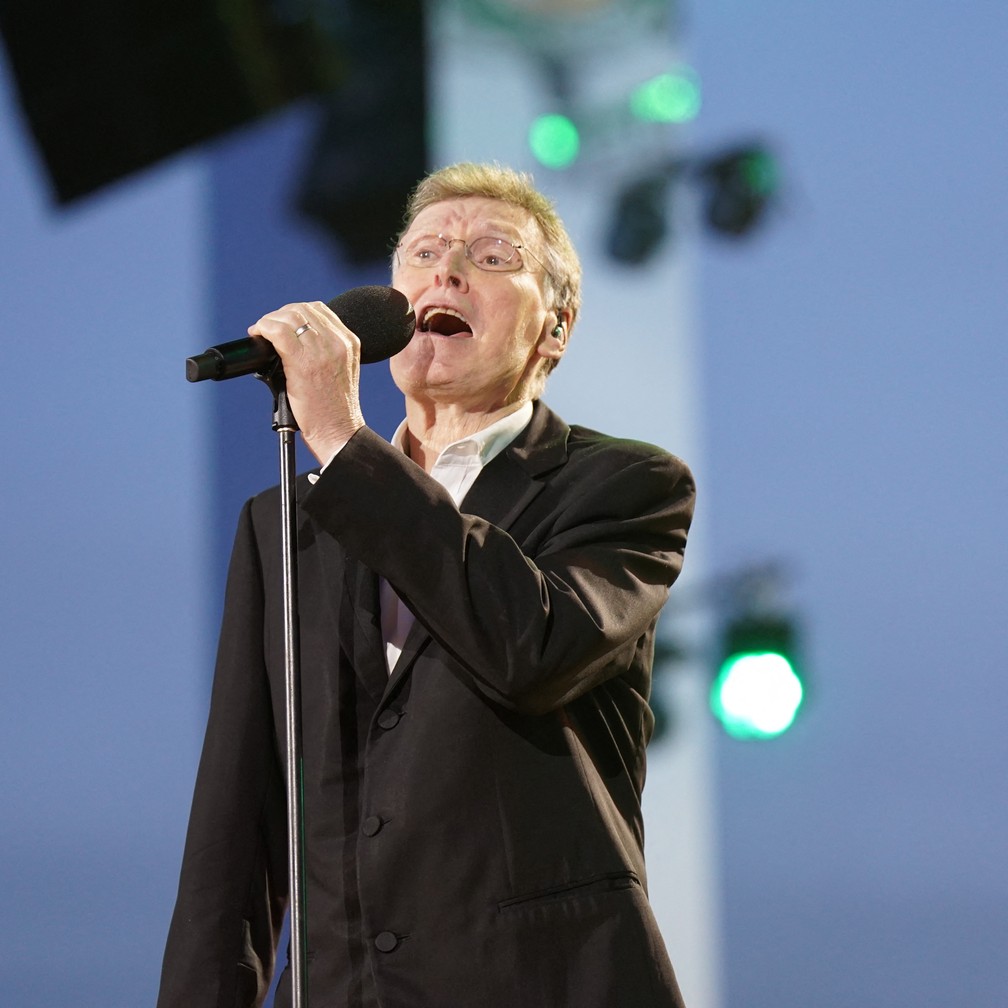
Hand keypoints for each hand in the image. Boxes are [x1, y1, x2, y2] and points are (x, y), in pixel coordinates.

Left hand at [249, 301, 365, 463]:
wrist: (337, 432)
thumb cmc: (333, 409)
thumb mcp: (339, 370)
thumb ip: (324, 351)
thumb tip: (291, 338)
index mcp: (349, 342)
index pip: (318, 309)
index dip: (293, 312)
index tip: (281, 323)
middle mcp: (338, 342)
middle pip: (302, 309)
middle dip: (279, 315)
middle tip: (266, 329)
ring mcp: (322, 351)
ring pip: (289, 317)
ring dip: (269, 321)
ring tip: (261, 332)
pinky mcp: (303, 362)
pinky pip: (278, 332)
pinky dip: (264, 329)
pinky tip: (258, 336)